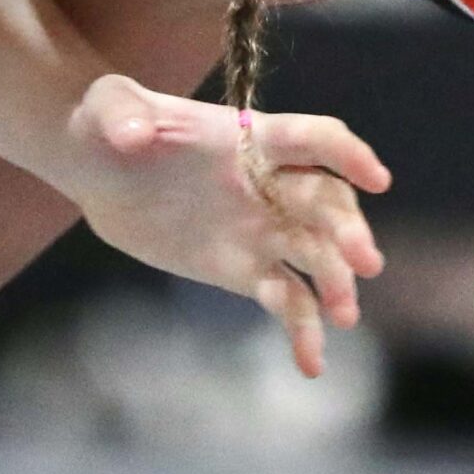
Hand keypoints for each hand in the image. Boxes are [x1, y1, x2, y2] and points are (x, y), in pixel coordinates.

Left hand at [62, 75, 388, 377]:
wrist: (97, 168)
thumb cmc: (109, 121)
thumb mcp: (108, 108)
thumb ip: (122, 116)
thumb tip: (133, 136)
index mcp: (250, 136)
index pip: (313, 140)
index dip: (347, 155)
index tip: (376, 180)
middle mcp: (271, 182)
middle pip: (326, 204)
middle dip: (349, 231)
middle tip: (365, 264)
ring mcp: (262, 228)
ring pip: (316, 256)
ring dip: (337, 284)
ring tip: (344, 317)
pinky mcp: (244, 270)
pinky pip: (287, 300)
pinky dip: (303, 331)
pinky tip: (311, 365)